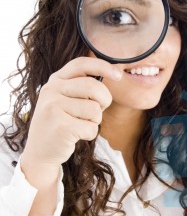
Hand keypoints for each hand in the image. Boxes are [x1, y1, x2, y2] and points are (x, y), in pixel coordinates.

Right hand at [21, 57, 121, 171]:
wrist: (40, 151)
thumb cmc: (61, 123)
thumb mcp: (65, 99)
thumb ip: (82, 86)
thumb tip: (113, 74)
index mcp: (55, 80)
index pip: (82, 64)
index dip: (103, 67)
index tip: (118, 75)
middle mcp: (51, 90)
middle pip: (94, 87)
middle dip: (104, 101)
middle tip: (97, 112)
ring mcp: (53, 107)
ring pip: (95, 109)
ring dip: (95, 121)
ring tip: (80, 125)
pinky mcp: (61, 126)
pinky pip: (91, 127)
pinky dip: (90, 134)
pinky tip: (77, 136)